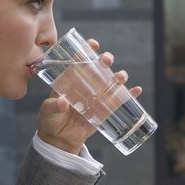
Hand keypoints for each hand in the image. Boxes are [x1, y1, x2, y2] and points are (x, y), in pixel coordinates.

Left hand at [36, 38, 142, 154]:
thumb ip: (54, 106)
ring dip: (119, 76)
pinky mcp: (106, 109)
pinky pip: (120, 100)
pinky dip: (130, 95)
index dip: (87, 49)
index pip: (80, 60)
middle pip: (99, 67)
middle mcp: (86, 84)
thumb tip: (63, 102)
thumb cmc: (50, 122)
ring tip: (121, 77)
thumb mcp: (48, 112)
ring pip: (112, 81)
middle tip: (107, 61)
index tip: (93, 44)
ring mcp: (98, 96)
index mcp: (70, 80)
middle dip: (106, 60)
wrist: (60, 140)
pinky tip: (136, 90)